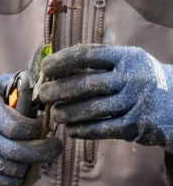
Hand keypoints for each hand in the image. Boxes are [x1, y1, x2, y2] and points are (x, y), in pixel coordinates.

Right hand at [0, 75, 61, 185]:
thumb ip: (18, 84)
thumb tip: (39, 87)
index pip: (14, 126)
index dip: (35, 129)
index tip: (48, 125)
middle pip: (13, 152)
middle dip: (40, 152)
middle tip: (56, 146)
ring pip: (9, 170)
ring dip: (31, 168)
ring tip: (44, 160)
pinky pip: (1, 183)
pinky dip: (18, 182)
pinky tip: (29, 172)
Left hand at [39, 44, 172, 147]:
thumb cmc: (142, 78)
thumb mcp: (128, 61)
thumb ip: (100, 62)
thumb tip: (59, 67)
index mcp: (126, 56)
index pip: (88, 55)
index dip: (63, 60)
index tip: (45, 67)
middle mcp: (133, 77)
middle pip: (88, 83)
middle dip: (60, 90)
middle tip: (44, 95)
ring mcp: (137, 102)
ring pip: (94, 109)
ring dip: (69, 112)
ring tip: (55, 114)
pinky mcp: (139, 125)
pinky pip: (105, 129)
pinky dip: (85, 130)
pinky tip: (71, 130)